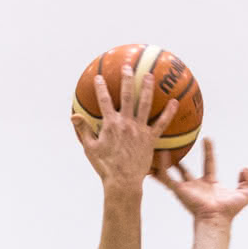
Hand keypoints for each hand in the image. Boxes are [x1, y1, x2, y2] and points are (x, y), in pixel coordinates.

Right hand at [72, 65, 178, 187]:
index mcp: (110, 124)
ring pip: (145, 104)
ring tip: (150, 75)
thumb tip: (73, 116)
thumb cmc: (105, 167)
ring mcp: (139, 130)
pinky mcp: (150, 139)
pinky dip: (168, 113)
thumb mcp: (90, 149)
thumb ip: (83, 130)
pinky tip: (174, 103)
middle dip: (127, 79)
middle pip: (127, 96)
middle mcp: (126, 123)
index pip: (104, 101)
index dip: (101, 88)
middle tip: (128, 67)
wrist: (123, 181)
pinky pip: (161, 124)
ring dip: (147, 88)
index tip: (99, 77)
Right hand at [154, 140, 247, 222]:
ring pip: (171, 174)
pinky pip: (167, 178)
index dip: (208, 151)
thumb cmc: (229, 211)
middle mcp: (196, 185)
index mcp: (210, 184)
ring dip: (163, 164)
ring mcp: (186, 188)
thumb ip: (245, 181)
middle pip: (185, 170)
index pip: (209, 163)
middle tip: (174, 147)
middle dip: (178, 161)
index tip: (207, 138)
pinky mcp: (179, 190)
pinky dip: (160, 169)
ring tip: (155, 152)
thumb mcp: (243, 194)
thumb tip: (245, 169)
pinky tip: (157, 157)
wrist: (217, 218)